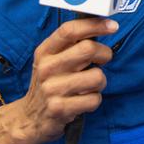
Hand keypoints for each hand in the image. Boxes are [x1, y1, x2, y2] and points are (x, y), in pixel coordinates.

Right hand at [7, 17, 117, 143]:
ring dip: (100, 82)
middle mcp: (46, 67)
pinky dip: (94, 100)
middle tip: (101, 61)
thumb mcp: (51, 60)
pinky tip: (82, 101)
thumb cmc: (50, 84)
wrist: (30, 118)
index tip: (112, 26)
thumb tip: (102, 26)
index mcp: (45, 51)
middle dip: (104, 54)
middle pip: (88, 49)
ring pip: (97, 76)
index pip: (70, 30)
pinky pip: (94, 99)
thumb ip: (71, 45)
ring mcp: (52, 89)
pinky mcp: (60, 108)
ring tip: (88, 86)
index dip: (94, 25)